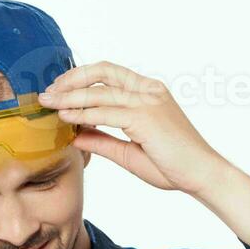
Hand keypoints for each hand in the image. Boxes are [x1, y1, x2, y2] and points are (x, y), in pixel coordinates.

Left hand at [37, 61, 233, 195]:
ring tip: (48, 103)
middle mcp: (148, 90)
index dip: (81, 77)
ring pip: (99, 92)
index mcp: (149, 92)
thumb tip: (74, 136)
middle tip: (47, 93)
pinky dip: (82, 114)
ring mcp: (148, 101)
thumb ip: (103, 141)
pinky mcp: (145, 117)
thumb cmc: (173, 166)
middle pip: (101, 73)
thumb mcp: (129, 153)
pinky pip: (105, 112)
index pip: (109, 73)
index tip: (59, 89)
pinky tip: (65, 117)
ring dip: (69, 97)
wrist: (202, 175)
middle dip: (70, 80)